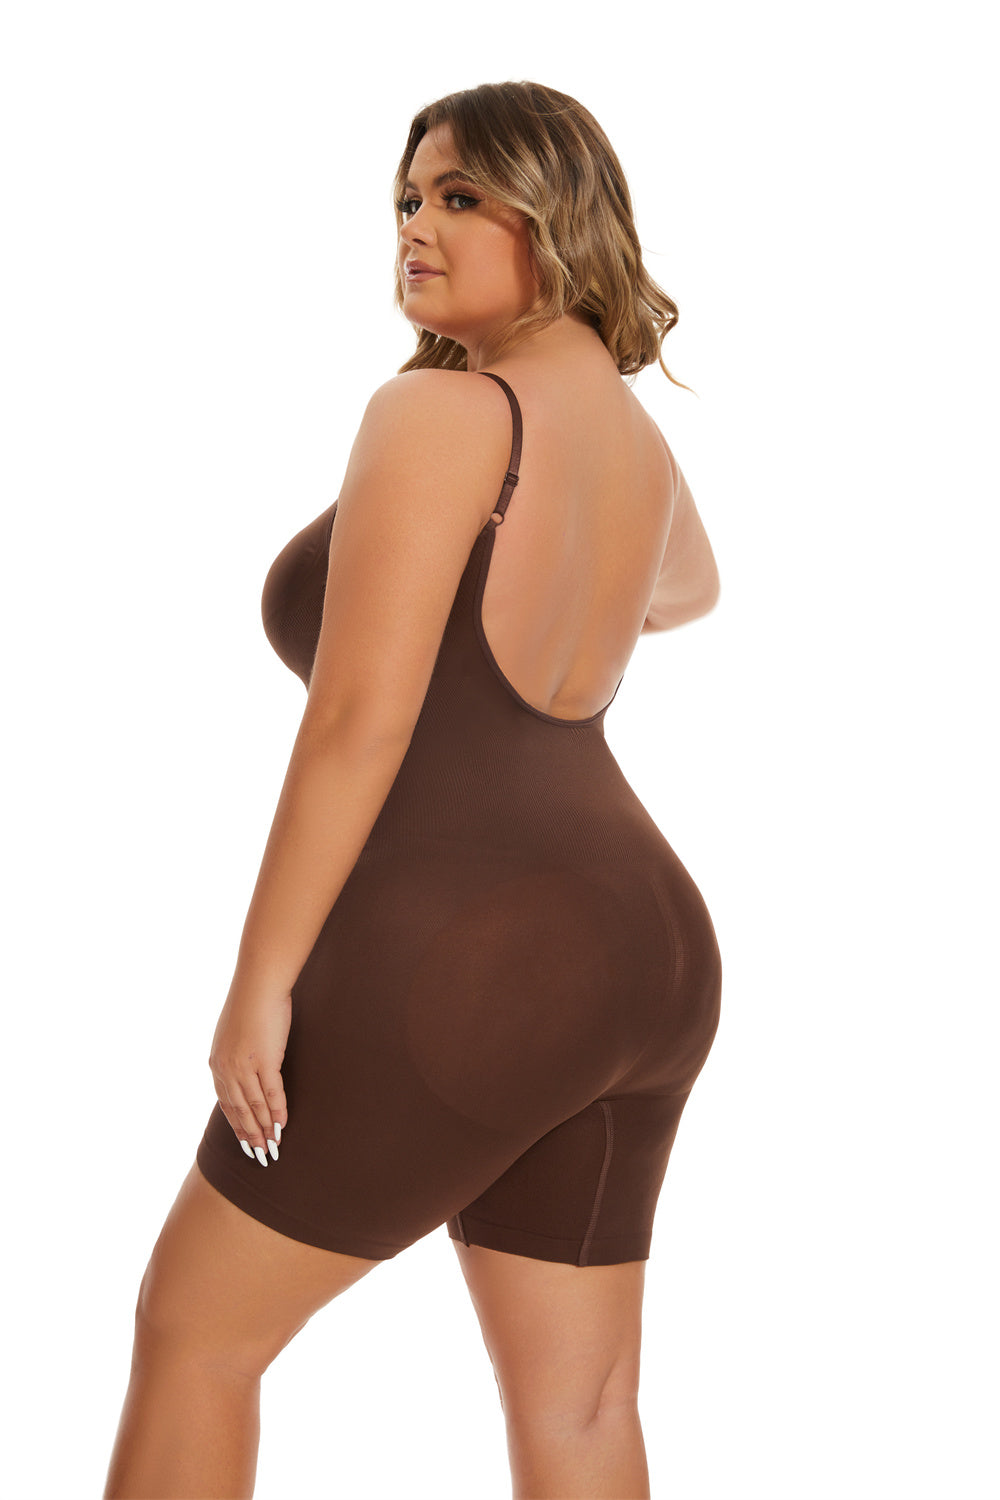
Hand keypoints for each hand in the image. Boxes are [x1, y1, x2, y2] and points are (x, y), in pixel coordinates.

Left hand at [208, 983, 290, 1166]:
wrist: (259, 985)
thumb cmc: (251, 1003)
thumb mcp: (234, 1034)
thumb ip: (237, 1055)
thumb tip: (247, 1066)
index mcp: (217, 1063)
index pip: (226, 1103)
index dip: (237, 1125)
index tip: (245, 1141)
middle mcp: (226, 1068)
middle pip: (238, 1110)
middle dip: (249, 1135)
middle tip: (259, 1155)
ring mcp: (244, 1066)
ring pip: (254, 1106)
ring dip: (264, 1129)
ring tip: (272, 1146)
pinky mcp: (264, 1060)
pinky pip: (271, 1093)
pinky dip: (277, 1111)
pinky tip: (282, 1125)